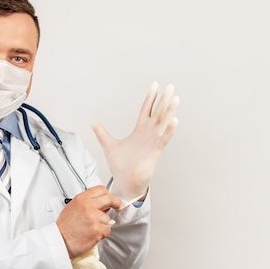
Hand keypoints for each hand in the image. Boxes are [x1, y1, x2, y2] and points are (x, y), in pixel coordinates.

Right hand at [56, 186, 120, 258]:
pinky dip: (102, 233)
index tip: (112, 198)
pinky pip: (107, 230)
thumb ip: (87, 202)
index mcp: (81, 199)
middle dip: (115, 202)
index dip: (108, 194)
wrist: (60, 241)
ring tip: (91, 227)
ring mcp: (94, 218)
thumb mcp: (73, 207)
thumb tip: (101, 203)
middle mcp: (88, 206)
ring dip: (103, 224)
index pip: (101, 190)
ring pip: (108, 218)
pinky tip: (92, 234)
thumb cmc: (65, 226)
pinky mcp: (97, 230)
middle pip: (109, 199)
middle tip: (117, 205)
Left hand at [92, 82, 179, 204]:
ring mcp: (153, 142)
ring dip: (169, 112)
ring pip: (163, 124)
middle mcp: (148, 134)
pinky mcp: (154, 152)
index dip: (151, 98)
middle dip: (163, 100)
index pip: (146, 110)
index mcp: (139, 131)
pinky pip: (163, 139)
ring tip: (175, 99)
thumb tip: (94, 124)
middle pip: (157, 113)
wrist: (125, 182)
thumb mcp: (109, 146)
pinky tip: (174, 120)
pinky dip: (168, 130)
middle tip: (170, 86)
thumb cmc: (121, 166)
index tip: (155, 85)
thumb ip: (103, 134)